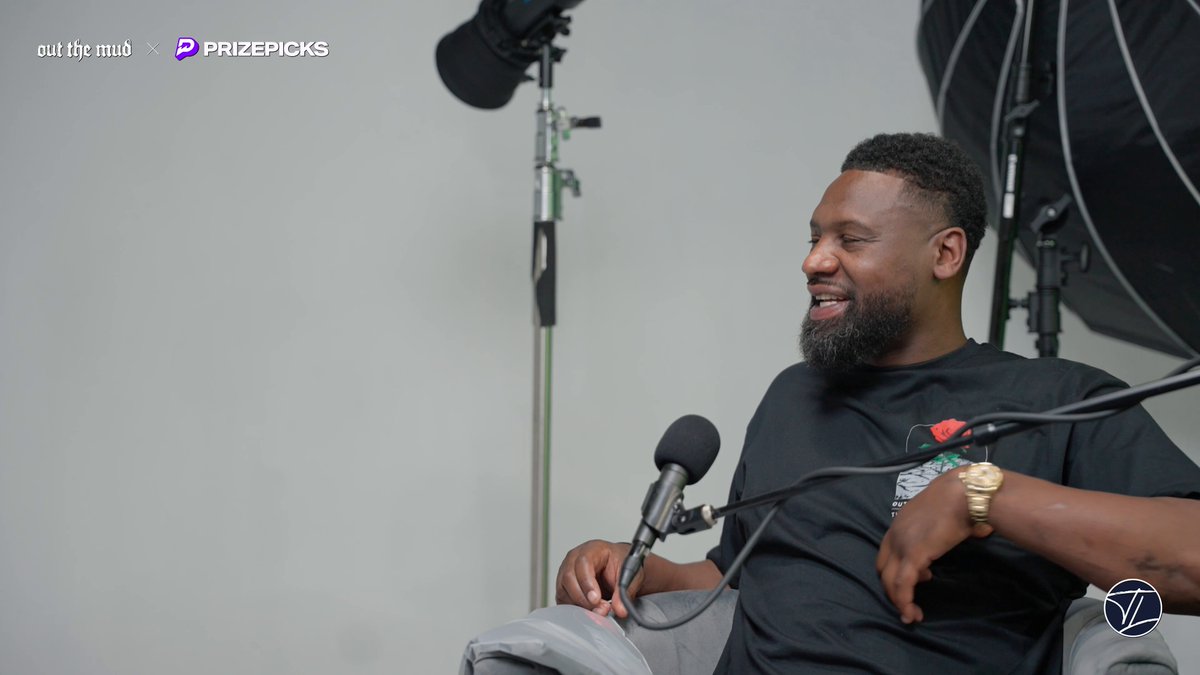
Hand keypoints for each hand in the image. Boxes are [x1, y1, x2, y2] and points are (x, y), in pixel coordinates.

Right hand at [555, 540, 643, 617]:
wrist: (619, 569)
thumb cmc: (622, 564)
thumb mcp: (630, 574)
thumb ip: (624, 591)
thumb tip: (620, 609)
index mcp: (592, 549)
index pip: (583, 562)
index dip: (587, 582)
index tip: (596, 599)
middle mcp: (575, 559)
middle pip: (569, 577)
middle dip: (583, 598)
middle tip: (600, 609)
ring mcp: (567, 572)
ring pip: (563, 591)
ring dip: (580, 605)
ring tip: (598, 611)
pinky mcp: (564, 587)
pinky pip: (563, 600)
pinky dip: (575, 609)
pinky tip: (589, 610)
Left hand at [875, 469, 991, 623]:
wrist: (964, 493)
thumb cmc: (962, 500)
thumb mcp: (950, 516)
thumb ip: (955, 527)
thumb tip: (980, 530)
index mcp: (900, 524)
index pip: (889, 553)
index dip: (901, 568)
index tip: (924, 577)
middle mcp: (895, 534)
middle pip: (884, 568)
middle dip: (895, 588)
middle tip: (912, 600)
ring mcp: (901, 545)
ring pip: (890, 581)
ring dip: (899, 601)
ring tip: (912, 615)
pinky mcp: (912, 555)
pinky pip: (902, 585)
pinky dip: (904, 601)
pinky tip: (912, 613)